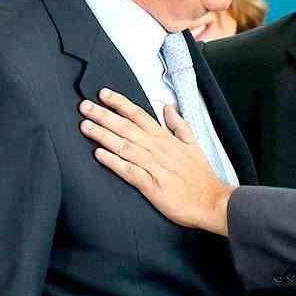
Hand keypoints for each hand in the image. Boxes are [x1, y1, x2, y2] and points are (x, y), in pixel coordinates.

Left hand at [79, 88, 233, 235]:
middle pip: (127, 127)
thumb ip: (179, 125)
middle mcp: (158, 149)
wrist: (211, 201)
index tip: (104, 94)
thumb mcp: (193, 144)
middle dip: (104, 115)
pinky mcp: (151, 185)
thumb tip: (168, 108)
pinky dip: (113, 161)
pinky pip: (128, 170)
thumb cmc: (201, 176)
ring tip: (85, 126)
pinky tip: (99, 155)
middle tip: (84, 106)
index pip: (140, 115)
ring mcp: (154, 166)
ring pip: (124, 146)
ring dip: (103, 135)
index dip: (121, 104)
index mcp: (166, 139)